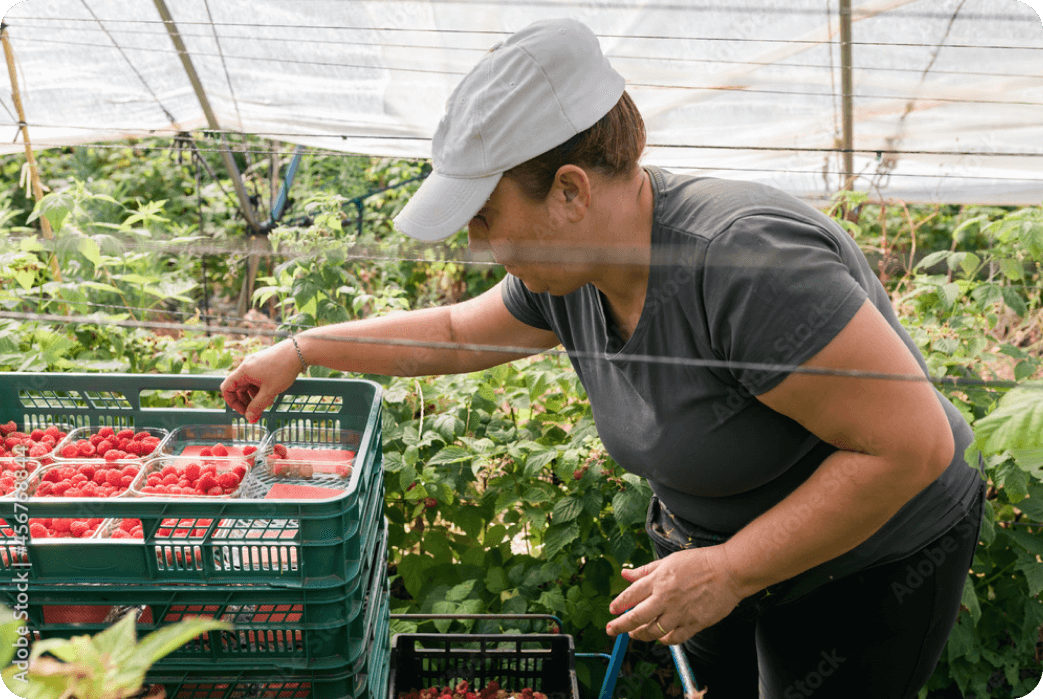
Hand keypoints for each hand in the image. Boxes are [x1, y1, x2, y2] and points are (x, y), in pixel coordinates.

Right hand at [220, 340, 302, 422]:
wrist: (298, 351)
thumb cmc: (283, 369)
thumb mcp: (270, 391)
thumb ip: (257, 405)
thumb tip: (249, 418)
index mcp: (243, 371)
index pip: (226, 388)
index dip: (232, 402)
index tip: (244, 411)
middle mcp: (246, 366)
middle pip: (237, 387)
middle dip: (245, 401)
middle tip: (255, 412)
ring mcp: (255, 363)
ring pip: (248, 384)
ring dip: (253, 396)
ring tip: (265, 403)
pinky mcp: (263, 363)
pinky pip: (256, 378)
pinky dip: (260, 388)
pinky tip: (270, 394)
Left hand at [606, 546, 745, 644]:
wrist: (728, 571)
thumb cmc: (700, 563)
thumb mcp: (668, 561)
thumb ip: (645, 570)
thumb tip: (625, 574)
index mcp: (657, 580)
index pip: (630, 595)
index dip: (618, 604)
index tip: (612, 610)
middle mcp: (665, 598)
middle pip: (635, 617)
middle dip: (620, 626)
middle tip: (611, 630)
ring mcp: (678, 613)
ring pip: (652, 631)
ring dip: (640, 634)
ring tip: (634, 634)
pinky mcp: (693, 624)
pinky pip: (673, 638)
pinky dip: (663, 640)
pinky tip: (660, 637)